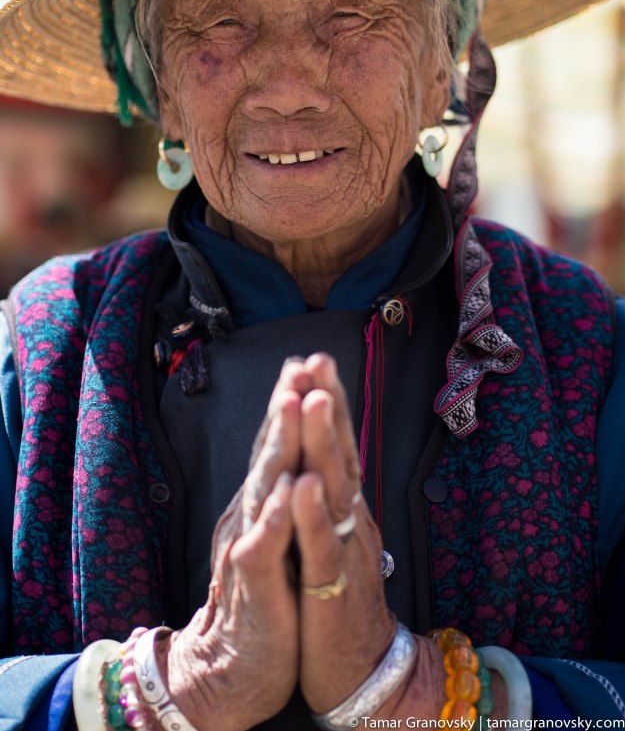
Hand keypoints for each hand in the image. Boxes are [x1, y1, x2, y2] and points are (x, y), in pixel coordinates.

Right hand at [160, 387, 301, 730]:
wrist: (234, 664)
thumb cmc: (268, 591)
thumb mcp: (280, 532)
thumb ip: (285, 489)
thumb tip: (302, 445)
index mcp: (266, 501)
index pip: (281, 443)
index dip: (296, 401)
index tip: (313, 359)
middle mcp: (253, 514)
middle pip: (271, 451)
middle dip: (287, 404)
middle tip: (301, 364)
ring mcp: (249, 546)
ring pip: (265, 487)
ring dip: (279, 444)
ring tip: (293, 402)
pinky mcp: (252, 586)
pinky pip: (264, 549)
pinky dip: (276, 518)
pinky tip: (288, 490)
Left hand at [290, 354, 395, 713]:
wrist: (364, 670)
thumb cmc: (341, 597)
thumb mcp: (336, 537)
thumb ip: (332, 495)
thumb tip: (325, 452)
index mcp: (344, 507)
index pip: (335, 444)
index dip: (326, 401)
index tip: (311, 359)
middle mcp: (349, 519)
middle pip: (339, 453)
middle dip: (329, 404)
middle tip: (318, 359)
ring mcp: (344, 550)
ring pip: (334, 490)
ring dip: (324, 444)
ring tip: (316, 400)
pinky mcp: (332, 589)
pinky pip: (321, 548)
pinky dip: (313, 516)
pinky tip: (304, 486)